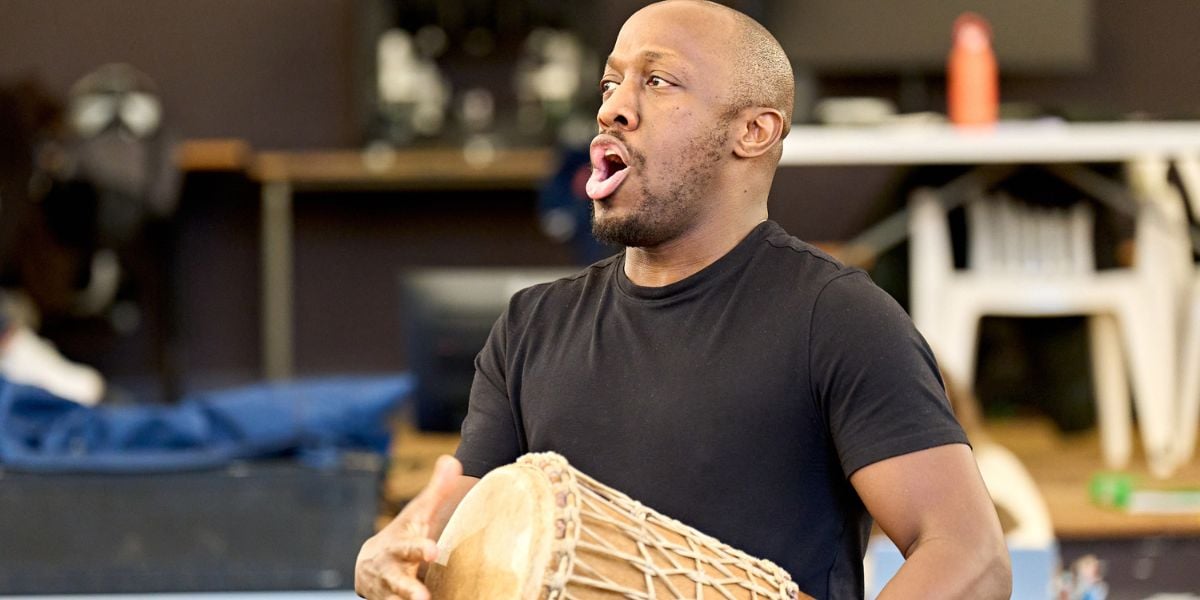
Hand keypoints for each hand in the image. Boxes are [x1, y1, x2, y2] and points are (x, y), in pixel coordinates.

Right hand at [356, 455, 462, 599]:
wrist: (369, 566)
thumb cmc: (404, 535)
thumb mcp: (418, 515)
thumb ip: (436, 492)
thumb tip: (452, 460)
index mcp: (399, 546)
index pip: (409, 547)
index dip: (420, 549)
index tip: (433, 550)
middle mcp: (390, 571)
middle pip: (398, 581)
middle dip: (408, 588)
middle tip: (423, 597)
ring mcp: (390, 592)